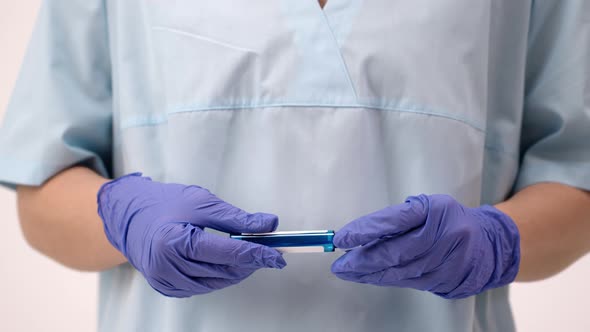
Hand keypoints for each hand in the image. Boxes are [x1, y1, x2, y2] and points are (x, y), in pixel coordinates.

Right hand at [97, 173, 285, 296]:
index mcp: (176, 242)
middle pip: (223, 271)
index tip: (277, 255)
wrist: (130, 217)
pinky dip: (218, 276)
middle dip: (250, 262)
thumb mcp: (203, 203)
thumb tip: (269, 225)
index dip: (257, 254)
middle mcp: (167, 266)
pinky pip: (201, 286)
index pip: (228, 252)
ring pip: (215, 282)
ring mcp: (165, 280)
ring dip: (236, 271)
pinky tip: (224, 262)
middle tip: (268, 252)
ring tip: (247, 254)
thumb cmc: (166, 204)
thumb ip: (237, 218)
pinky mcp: (166, 287)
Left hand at [331, 194, 519, 298]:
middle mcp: (443, 235)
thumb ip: (396, 219)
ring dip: (369, 273)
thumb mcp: (425, 207)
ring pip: (400, 271)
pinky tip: (369, 277)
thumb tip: (359, 235)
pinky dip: (385, 279)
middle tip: (340, 263)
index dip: (366, 229)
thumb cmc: (446, 219)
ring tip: (348, 271)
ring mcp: (446, 261)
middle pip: (395, 252)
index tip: (342, 238)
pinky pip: (408, 281)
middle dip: (362, 260)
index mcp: (434, 209)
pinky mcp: (446, 280)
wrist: (487, 243)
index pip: (394, 220)